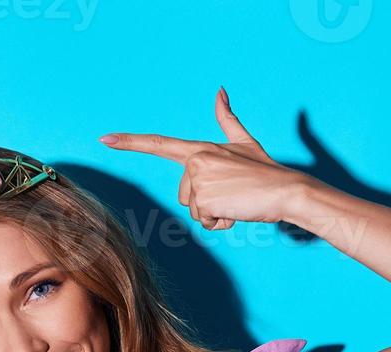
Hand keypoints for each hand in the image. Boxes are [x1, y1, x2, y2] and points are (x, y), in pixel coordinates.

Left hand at [99, 88, 308, 230]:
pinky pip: (204, 221)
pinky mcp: (203, 199)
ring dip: (214, 213)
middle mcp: (195, 160)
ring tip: (236, 200)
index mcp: (201, 148)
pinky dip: (221, 222)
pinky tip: (236, 210)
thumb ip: (227, 119)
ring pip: (193, 210)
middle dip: (206, 202)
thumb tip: (219, 90)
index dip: (130, 141)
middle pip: (183, 194)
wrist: (286, 190)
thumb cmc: (265, 171)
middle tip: (233, 193)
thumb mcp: (244, 142)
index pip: (159, 144)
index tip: (104, 138)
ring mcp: (198, 180)